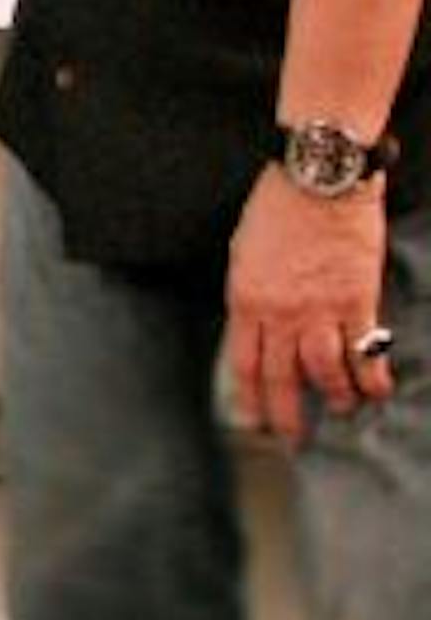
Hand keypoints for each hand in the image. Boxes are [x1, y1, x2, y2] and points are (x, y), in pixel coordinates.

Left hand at [224, 166, 393, 444]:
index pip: (243, 363)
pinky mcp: (358, 301)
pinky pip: (365, 350)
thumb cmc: (276, 209)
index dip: (249, 398)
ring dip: (335, 396)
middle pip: (282, 376)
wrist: (317, 181)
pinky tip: (376, 390)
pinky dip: (371, 375)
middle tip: (292, 438)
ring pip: (326, 371)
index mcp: (246, 299)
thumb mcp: (243, 253)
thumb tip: (258, 326)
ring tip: (342, 408)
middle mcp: (281, 313)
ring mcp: (321, 310)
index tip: (251, 421)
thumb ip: (250, 294)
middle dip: (287, 413)